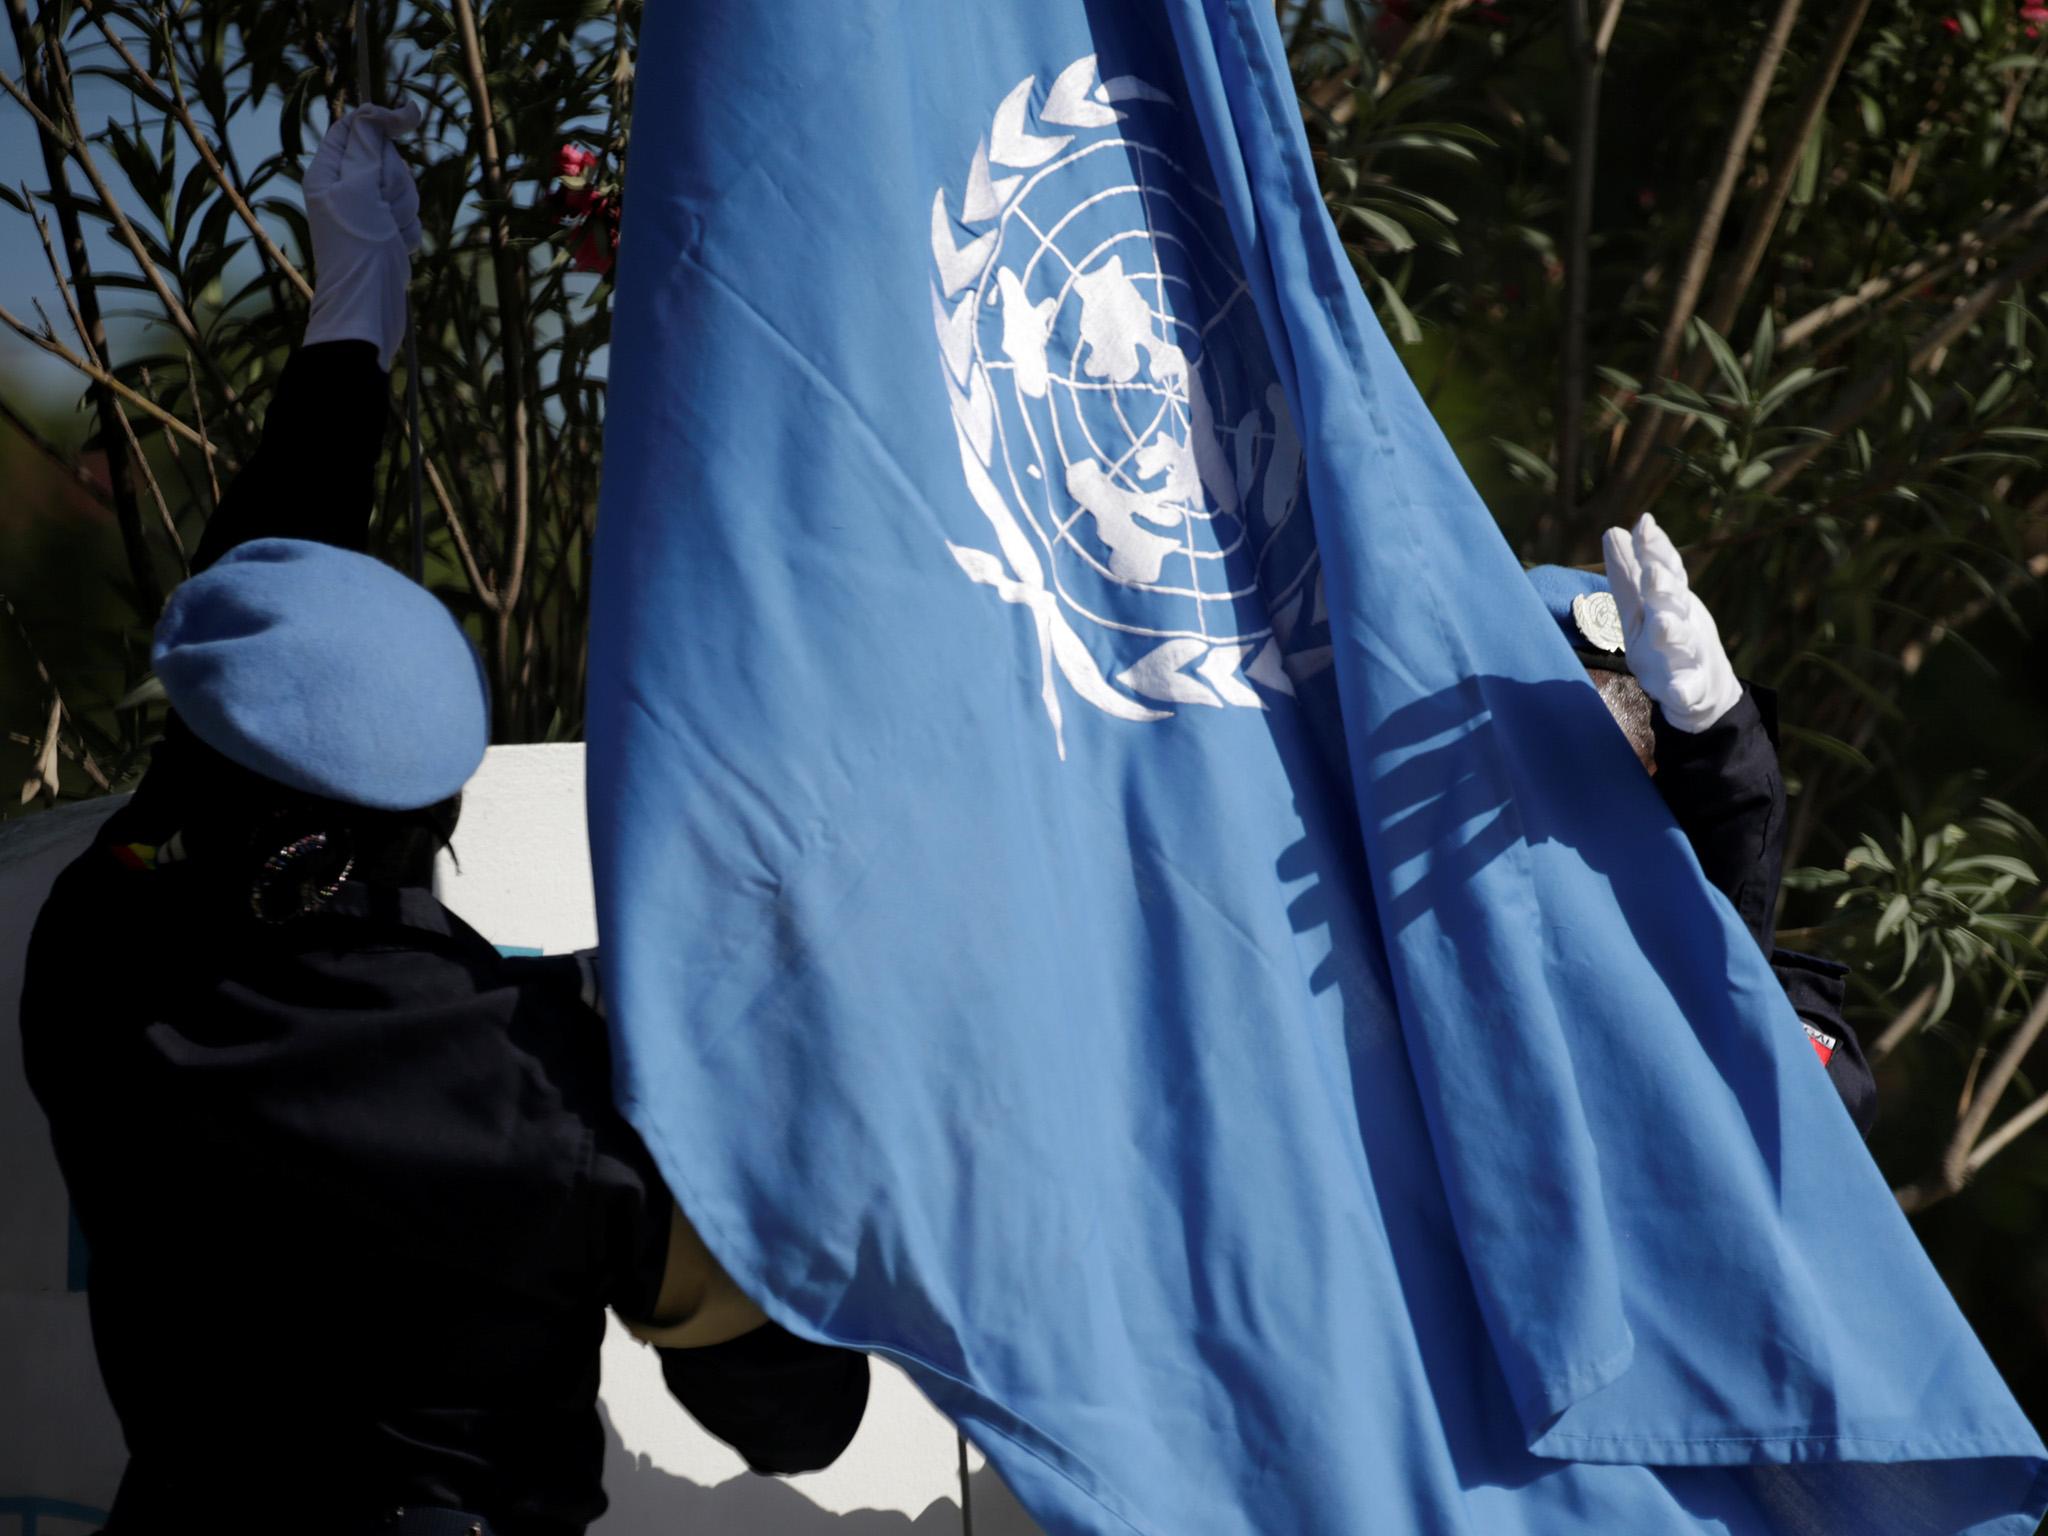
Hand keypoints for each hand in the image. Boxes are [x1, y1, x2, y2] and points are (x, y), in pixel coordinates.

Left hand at [303, 102, 422, 368]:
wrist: (368, 307)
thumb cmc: (358, 247)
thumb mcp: (360, 184)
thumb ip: (370, 141)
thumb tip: (390, 107)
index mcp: (328, 171)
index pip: (356, 127)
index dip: (382, 122)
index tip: (412, 118)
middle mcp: (345, 188)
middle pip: (386, 157)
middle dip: (395, 179)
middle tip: (383, 205)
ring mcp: (367, 212)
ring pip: (402, 187)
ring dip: (404, 208)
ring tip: (389, 232)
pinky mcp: (386, 233)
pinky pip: (409, 216)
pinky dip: (408, 231)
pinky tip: (396, 247)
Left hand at [1600, 513, 1741, 733]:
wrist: (1705, 690)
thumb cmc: (1668, 639)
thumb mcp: (1644, 608)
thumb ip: (1629, 575)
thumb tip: (1612, 531)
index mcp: (1667, 602)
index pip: (1664, 570)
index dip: (1655, 549)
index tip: (1645, 525)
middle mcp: (1680, 624)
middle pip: (1672, 602)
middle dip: (1663, 587)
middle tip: (1652, 572)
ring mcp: (1688, 658)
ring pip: (1682, 642)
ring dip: (1672, 632)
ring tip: (1663, 624)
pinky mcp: (1691, 691)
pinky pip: (1689, 690)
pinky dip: (1685, 691)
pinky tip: (1679, 692)